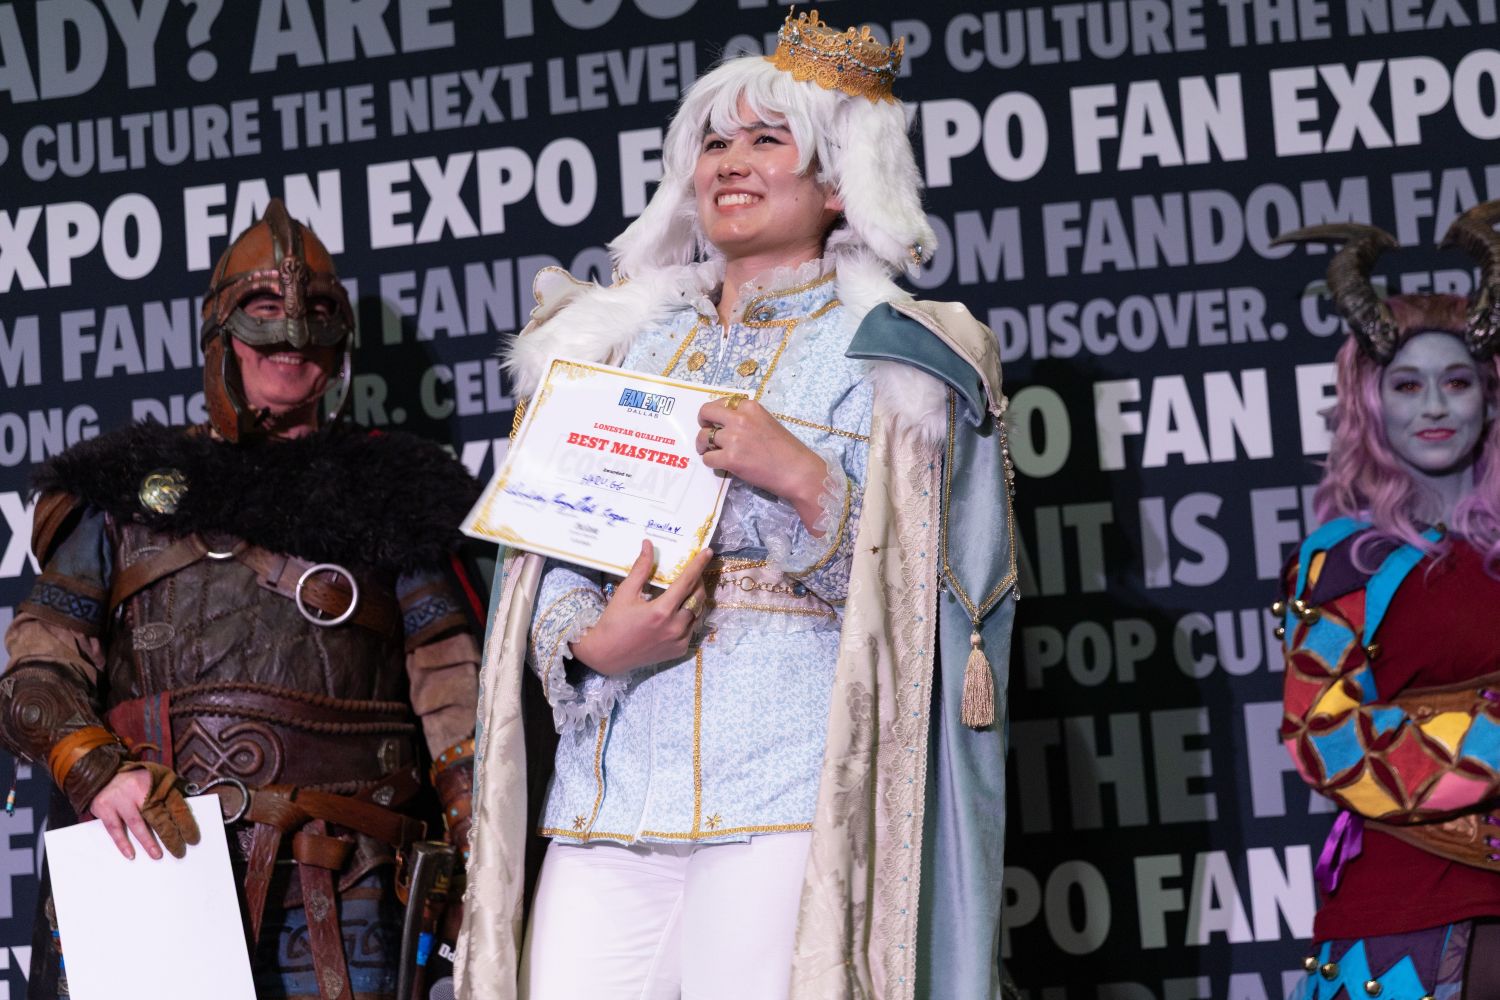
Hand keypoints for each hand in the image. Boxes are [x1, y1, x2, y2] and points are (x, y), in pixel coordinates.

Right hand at [89, 761, 199, 859]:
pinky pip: (115, 828)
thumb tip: (184, 816)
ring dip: (148, 842)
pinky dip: (122, 843)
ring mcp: (121, 798)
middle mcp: (140, 789)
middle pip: (158, 816)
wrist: (103, 772)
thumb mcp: (155, 780)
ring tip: (157, 855)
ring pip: (137, 823)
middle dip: (170, 836)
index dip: (186, 823)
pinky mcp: (105, 807)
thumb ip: (168, 795)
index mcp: (157, 783)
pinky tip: (130, 854)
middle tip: (178, 852)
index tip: (192, 838)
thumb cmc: (134, 780)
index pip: (176, 805)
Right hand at [570, 541, 712, 674]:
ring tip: (687, 590)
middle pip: (698, 597)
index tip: (708, 552)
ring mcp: (679, 640)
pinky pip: (692, 628)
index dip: (698, 565)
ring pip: (697, 613)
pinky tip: (679, 611)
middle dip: (698, 581)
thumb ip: (641, 568)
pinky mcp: (679, 650)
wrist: (607, 655)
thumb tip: (648, 544)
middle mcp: (674, 627)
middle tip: (692, 572)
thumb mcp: (625, 593)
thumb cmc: (614, 622)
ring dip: (695, 599)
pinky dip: (689, 617)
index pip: (687, 582)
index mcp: (661, 611)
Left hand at [696, 397, 827, 531]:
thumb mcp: (767, 422)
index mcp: (750, 407)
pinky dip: (711, 462)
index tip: (717, 421)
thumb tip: (727, 424)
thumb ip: (747, 419)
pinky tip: (720, 465)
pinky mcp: (730, 458)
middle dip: (702, 422)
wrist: (797, 471)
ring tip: (710, 452)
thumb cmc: (787, 450)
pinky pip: (708, 458)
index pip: (722, 402)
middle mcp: (740, 418)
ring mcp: (734, 438)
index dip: (716, 413)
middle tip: (705, 432)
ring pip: (703, 437)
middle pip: (706, 412)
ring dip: (703, 445)